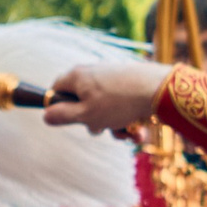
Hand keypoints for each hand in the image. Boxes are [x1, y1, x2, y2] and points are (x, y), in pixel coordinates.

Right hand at [43, 61, 167, 135]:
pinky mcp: (130, 84)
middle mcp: (94, 73)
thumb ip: (63, 116)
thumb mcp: (85, 115)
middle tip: (102, 128)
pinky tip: (139, 130)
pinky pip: (122, 106)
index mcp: (78, 77)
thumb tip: (46, 115)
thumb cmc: (119, 102)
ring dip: (115, 126)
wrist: (159, 89)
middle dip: (93, 122)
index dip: (59, 107)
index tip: (67, 119)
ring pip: (105, 109)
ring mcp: (112, 78)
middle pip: (83, 103)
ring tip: (128, 133)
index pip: (56, 89)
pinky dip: (127, 119)